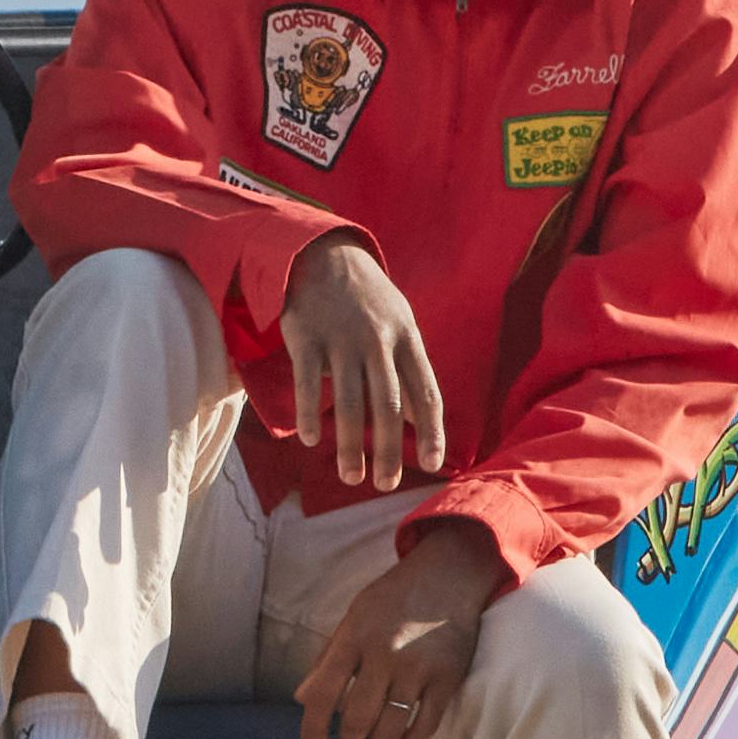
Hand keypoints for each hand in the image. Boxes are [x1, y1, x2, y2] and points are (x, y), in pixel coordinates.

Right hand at [279, 235, 450, 493]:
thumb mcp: (400, 324)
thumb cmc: (368, 300)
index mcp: (407, 337)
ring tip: (351, 477)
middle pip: (387, 404)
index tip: (431, 464)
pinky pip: (308, 382)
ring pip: (348, 400)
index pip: (426, 392)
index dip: (430, 431)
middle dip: (388, 450)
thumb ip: (410, 370)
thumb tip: (422, 422)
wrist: (323, 254)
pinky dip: (310, 413)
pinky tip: (311, 440)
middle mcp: (377, 339)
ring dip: (349, 444)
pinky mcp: (306, 335)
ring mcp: (340, 337)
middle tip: (385, 484)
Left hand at [299, 520, 505, 738]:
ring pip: (391, 728)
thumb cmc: (394, 598)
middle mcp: (383, 656)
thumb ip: (328, 659)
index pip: (323, 693)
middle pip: (357, 719)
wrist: (449, 576)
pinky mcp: (447, 678)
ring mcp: (418, 669)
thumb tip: (301, 698)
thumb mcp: (354, 618)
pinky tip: (404, 736)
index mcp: (354, 639)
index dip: (312, 727)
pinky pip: (427, 725)